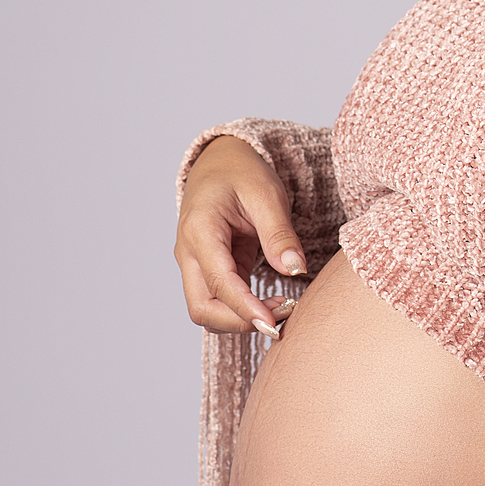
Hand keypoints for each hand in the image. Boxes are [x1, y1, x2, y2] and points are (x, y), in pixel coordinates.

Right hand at [174, 136, 306, 337]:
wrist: (220, 162)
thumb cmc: (241, 172)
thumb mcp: (266, 193)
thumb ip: (279, 233)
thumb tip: (295, 270)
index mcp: (200, 230)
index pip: (219, 282)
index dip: (245, 309)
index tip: (274, 323)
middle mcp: (189, 252)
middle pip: (202, 308)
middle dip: (240, 322)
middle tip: (284, 317)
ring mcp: (195, 264)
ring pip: (207, 311)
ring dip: (241, 320)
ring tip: (283, 310)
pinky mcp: (209, 271)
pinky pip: (219, 301)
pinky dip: (243, 311)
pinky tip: (273, 306)